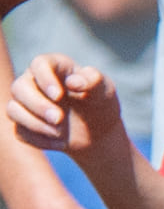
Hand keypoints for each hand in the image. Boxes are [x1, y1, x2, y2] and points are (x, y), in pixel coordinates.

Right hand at [9, 52, 124, 158]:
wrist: (99, 132)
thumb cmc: (101, 103)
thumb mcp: (105, 91)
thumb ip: (94, 81)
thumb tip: (74, 82)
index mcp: (54, 66)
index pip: (39, 65)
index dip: (45, 79)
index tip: (58, 96)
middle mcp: (34, 82)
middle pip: (19, 88)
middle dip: (37, 105)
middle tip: (58, 119)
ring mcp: (27, 103)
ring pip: (13, 110)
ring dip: (34, 124)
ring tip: (60, 134)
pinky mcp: (25, 124)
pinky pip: (20, 132)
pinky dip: (39, 140)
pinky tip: (60, 144)